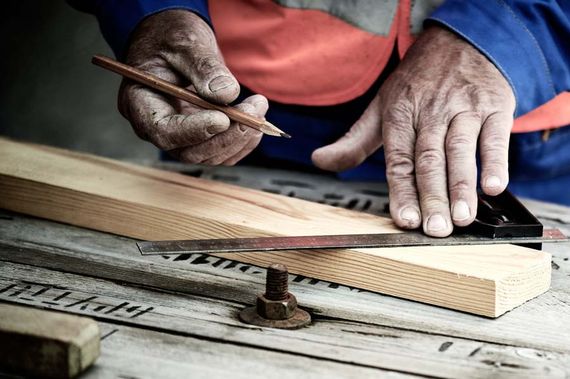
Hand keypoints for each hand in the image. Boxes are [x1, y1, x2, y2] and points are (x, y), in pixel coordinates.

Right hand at [119, 10, 265, 164]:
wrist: (175, 42)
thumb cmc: (170, 38)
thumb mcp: (184, 43)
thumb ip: (203, 67)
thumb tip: (227, 94)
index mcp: (141, 104)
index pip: (164, 132)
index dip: (194, 131)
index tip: (223, 118)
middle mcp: (158, 128)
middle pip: (191, 151)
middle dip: (227, 135)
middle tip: (254, 110)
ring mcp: (180, 137)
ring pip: (210, 155)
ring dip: (240, 137)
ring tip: (258, 106)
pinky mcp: (200, 138)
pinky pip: (223, 152)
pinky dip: (243, 141)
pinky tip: (255, 117)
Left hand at [312, 26, 515, 236]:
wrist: (461, 40)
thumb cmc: (417, 82)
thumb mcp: (380, 106)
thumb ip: (354, 141)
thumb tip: (319, 160)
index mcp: (399, 115)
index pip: (398, 161)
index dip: (402, 192)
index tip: (406, 220)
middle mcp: (430, 112)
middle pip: (429, 160)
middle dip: (432, 197)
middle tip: (436, 229)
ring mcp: (464, 108)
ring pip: (460, 151)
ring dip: (462, 186)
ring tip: (462, 218)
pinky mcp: (495, 106)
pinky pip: (496, 137)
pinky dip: (496, 162)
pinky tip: (495, 187)